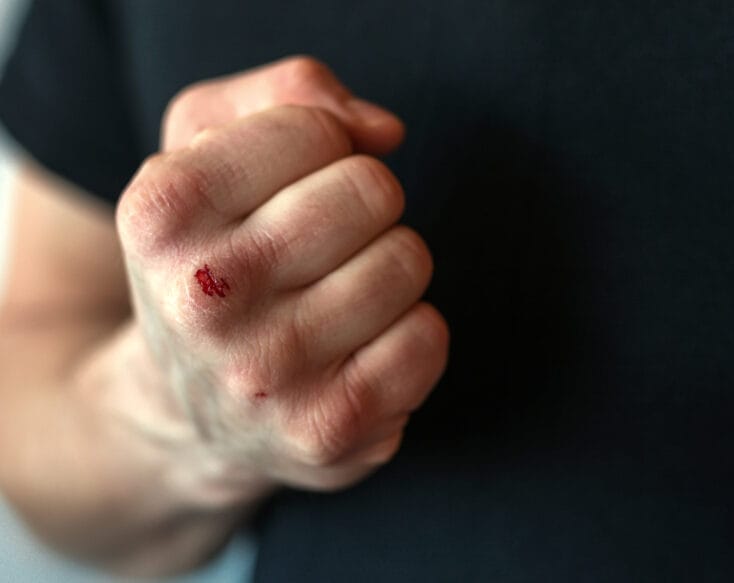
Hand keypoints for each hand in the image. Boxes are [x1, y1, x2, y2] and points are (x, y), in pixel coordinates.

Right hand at [116, 57, 448, 502]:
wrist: (189, 407)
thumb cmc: (212, 257)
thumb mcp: (209, 148)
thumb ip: (290, 93)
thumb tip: (383, 131)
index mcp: (163, 210)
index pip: (316, 127)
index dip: (321, 148)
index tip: (286, 188)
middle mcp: (202, 296)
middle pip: (372, 191)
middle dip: (362, 205)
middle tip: (318, 248)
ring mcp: (264, 373)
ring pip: (408, 262)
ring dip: (386, 270)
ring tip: (330, 302)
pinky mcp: (323, 430)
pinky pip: (427, 339)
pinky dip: (407, 334)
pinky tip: (355, 353)